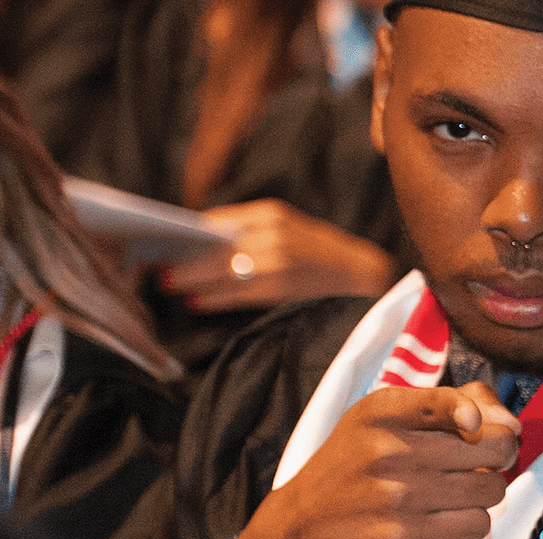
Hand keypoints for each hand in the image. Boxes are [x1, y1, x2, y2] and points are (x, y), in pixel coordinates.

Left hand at [160, 199, 395, 313]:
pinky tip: (196, 302)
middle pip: (214, 248)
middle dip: (183, 259)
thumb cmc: (318, 256)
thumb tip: (197, 242)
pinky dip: (214, 298)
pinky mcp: (285, 285)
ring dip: (192, 280)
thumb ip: (248, 233)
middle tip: (155, 268)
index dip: (185, 234)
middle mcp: (274, 233)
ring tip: (170, 285)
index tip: (160, 241)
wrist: (368, 276)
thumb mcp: (285, 231)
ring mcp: (280, 259)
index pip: (216, 222)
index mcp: (271, 213)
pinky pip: (239, 292)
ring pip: (222, 271)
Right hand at [229, 383, 518, 538]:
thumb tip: (513, 424)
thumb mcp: (383, 421)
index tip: (474, 428)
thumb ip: (452, 404)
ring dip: (481, 496)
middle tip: (473, 467)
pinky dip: (469, 526)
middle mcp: (388, 449)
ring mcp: (396, 495)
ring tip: (449, 497)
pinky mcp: (404, 537)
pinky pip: (477, 525)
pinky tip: (441, 522)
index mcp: (381, 412)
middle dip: (495, 459)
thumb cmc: (355, 471)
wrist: (299, 532)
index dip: (481, 415)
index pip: (451, 400)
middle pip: (495, 448)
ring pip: (492, 489)